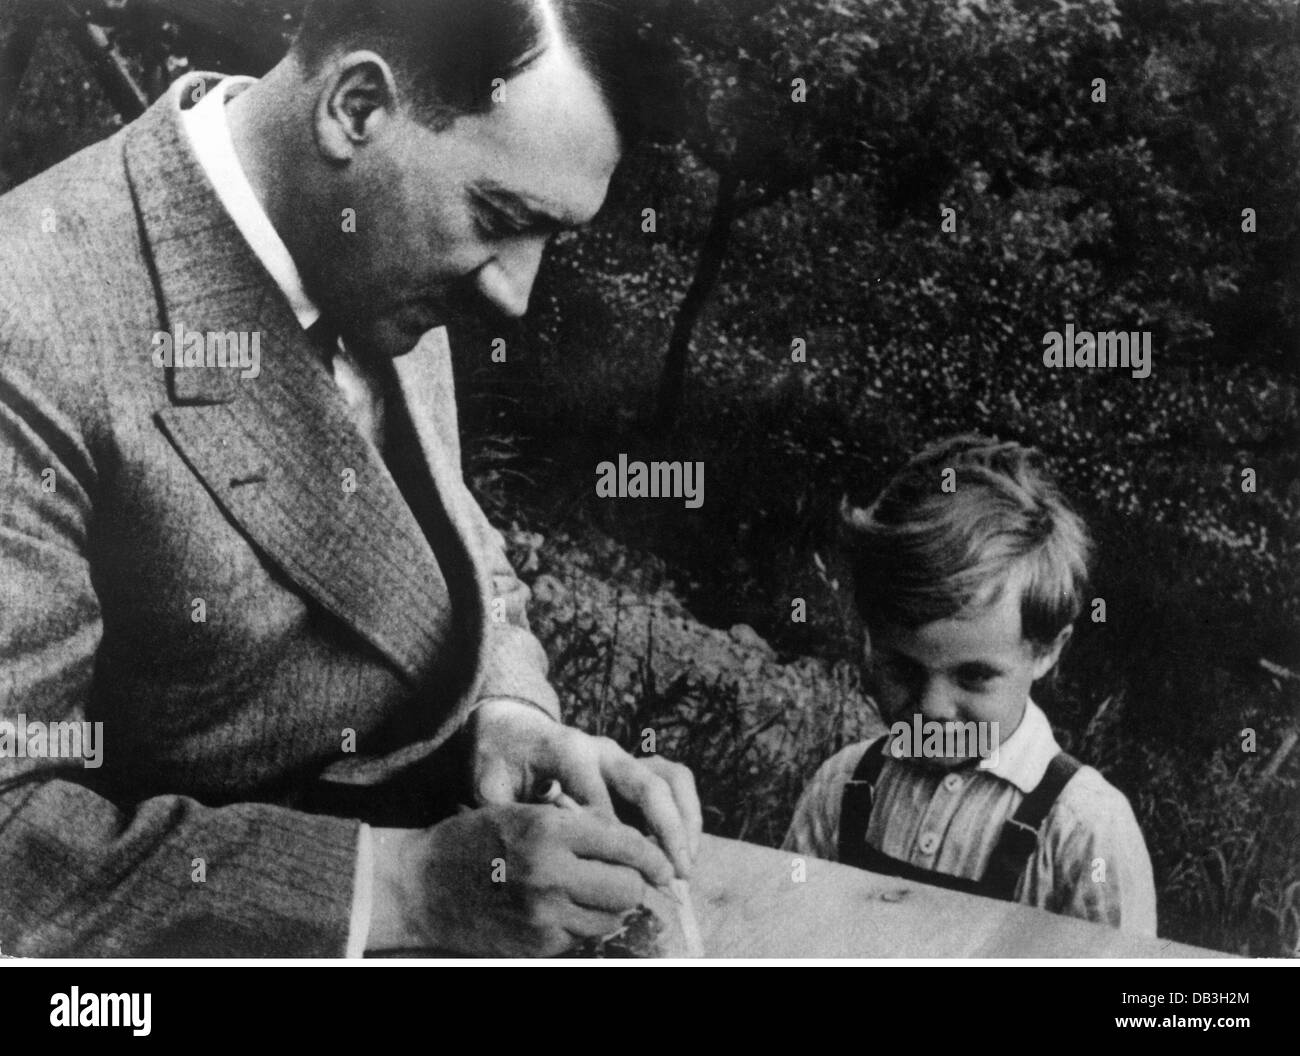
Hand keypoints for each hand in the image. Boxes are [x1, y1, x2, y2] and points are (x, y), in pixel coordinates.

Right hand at [367, 804, 674, 955]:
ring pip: (610, 918)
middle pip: (627, 888)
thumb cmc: (475, 840)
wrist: (421, 885)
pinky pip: (583, 937)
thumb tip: (630, 839)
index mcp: (549, 830)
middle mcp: (550, 872)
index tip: (663, 865)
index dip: (652, 856)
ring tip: (595, 893)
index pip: (625, 844)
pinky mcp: (537, 945)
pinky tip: (566, 909)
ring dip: (611, 907)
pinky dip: (584, 924)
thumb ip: (576, 823)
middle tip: (629, 879)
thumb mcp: (525, 812)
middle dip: (634, 884)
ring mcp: (543, 914)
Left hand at [468, 698, 702, 877]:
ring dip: (684, 823)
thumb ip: (502, 811)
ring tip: (685, 867)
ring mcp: (623, 755)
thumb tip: (517, 848)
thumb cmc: (498, 762)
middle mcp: (603, 749)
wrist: (511, 730)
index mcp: (567, 751)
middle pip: (646, 784)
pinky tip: (684, 852)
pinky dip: (687, 814)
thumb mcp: (489, 783)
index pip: (598, 798)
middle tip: (673, 875)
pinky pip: (675, 779)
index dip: (612, 838)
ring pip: (670, 778)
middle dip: (665, 830)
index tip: (621, 875)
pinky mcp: (635, 765)